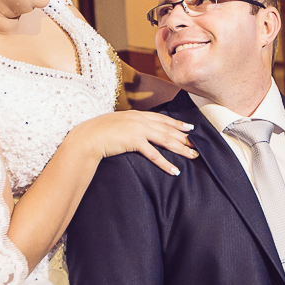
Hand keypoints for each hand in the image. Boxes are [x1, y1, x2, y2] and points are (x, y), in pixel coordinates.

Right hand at [74, 111, 197, 174]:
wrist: (87, 137)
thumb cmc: (98, 132)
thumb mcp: (116, 124)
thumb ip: (129, 125)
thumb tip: (135, 132)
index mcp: (136, 114)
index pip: (162, 118)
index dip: (177, 123)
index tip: (190, 128)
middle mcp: (140, 119)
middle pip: (168, 129)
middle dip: (184, 137)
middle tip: (197, 144)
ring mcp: (138, 129)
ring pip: (165, 140)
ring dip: (181, 149)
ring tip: (192, 156)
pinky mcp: (134, 141)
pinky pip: (154, 155)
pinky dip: (166, 163)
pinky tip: (175, 170)